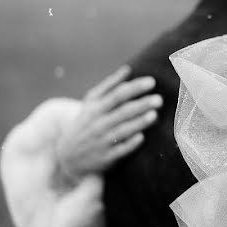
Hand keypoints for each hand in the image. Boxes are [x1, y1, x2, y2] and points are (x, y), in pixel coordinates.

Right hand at [54, 65, 161, 182]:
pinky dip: (129, 144)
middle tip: (158, 99)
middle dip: (141, 105)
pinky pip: (119, 150)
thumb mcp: (91, 102)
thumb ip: (109, 85)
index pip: (117, 95)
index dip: (134, 88)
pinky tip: (141, 137)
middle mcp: (98, 123)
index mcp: (96, 108)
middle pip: (122, 112)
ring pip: (122, 131)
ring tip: (154, 115)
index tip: (152, 82)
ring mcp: (102, 141)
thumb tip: (128, 69)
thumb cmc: (85, 122)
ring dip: (138, 123)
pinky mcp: (106, 157)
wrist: (67, 155)